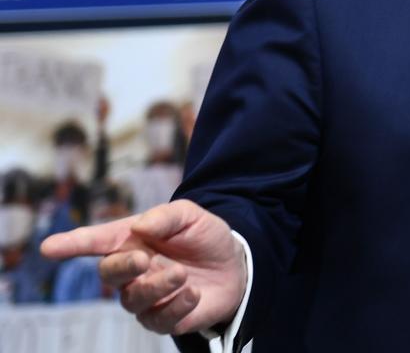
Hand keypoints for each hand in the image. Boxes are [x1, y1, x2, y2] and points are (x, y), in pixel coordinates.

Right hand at [40, 199, 246, 335]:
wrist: (235, 264)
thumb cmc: (204, 237)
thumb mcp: (191, 216)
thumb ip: (167, 216)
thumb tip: (141, 226)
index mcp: (130, 241)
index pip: (95, 242)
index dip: (71, 244)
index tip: (49, 247)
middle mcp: (132, 271)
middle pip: (109, 274)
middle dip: (123, 267)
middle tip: (143, 259)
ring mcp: (146, 297)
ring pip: (133, 301)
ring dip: (156, 287)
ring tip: (182, 273)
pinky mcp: (164, 319)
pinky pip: (159, 320)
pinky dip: (176, 306)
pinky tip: (193, 293)